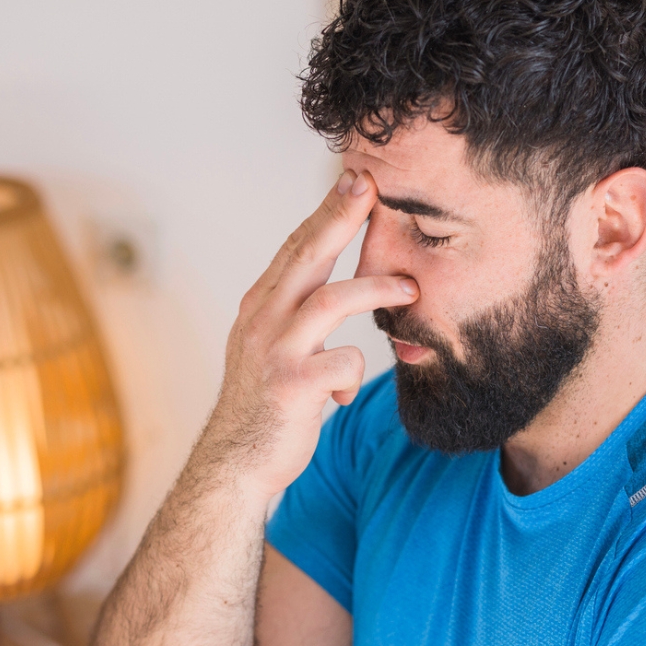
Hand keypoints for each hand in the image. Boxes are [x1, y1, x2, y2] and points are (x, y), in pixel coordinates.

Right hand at [207, 169, 415, 495]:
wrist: (234, 465)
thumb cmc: (265, 409)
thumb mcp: (274, 352)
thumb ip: (299, 321)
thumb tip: (340, 295)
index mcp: (259, 307)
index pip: (295, 248)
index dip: (325, 213)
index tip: (355, 181)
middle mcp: (261, 320)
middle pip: (306, 253)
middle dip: (341, 216)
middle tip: (372, 187)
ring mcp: (274, 351)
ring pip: (331, 299)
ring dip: (377, 289)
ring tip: (410, 288)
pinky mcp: (291, 386)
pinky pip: (343, 362)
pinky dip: (353, 374)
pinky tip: (341, 395)